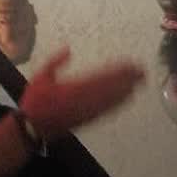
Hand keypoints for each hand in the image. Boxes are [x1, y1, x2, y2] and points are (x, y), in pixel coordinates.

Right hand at [18, 45, 145, 141]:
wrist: (33, 127)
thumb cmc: (35, 102)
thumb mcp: (40, 76)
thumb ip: (55, 61)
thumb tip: (68, 49)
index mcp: (72, 88)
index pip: (102, 77)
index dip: (118, 71)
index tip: (130, 63)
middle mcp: (84, 100)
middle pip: (112, 88)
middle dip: (128, 79)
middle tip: (143, 71)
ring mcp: (88, 111)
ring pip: (112, 100)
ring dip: (127, 90)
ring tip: (140, 82)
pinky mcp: (89, 119)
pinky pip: (108, 111)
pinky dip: (120, 104)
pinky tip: (128, 98)